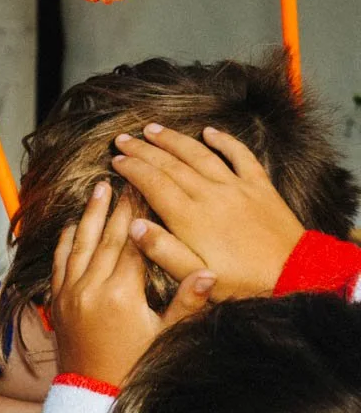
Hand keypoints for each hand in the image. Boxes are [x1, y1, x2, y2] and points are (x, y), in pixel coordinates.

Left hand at [49, 183, 213, 383]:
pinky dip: (67, 241)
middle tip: (126, 178)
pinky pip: (60, 263)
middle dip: (119, 206)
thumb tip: (210, 272)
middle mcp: (90, 287)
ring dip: (90, 215)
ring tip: (99, 188)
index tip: (148, 188)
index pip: (134, 243)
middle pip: (107, 237)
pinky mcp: (57, 302)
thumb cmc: (135, 368)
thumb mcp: (167, 336)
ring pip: (80, 244)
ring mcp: (69, 293)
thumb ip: (187, 303)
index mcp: (120, 293)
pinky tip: (73, 225)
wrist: (92, 396)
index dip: (142, 214)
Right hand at [111, 124, 303, 299]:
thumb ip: (162, 251)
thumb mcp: (196, 276)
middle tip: (123, 139)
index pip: (153, 183)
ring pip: (199, 154)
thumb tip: (132, 226)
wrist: (297, 276)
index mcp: (190, 218)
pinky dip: (224, 141)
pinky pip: (240, 156)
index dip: (132, 169)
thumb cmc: (243, 283)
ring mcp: (237, 188)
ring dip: (174, 140)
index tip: (115, 160)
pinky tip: (209, 132)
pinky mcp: (260, 187)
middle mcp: (210, 195)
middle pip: (170, 164)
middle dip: (143, 150)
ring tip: (153, 129)